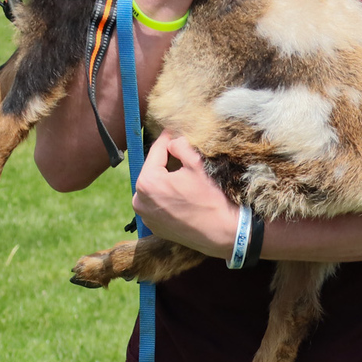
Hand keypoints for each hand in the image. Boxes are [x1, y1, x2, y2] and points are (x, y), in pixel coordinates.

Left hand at [132, 132, 239, 258]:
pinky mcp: (153, 226)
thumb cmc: (210, 198)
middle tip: (182, 154)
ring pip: (153, 187)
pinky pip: (156, 204)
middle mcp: (139, 200)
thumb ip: (180, 145)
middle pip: (152, 170)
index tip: (173, 129)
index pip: (156, 151)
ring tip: (183, 176)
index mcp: (147, 182)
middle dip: (166, 161)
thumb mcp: (196, 165)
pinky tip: (182, 196)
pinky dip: (165, 196)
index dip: (167, 138)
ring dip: (165, 179)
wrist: (221, 232)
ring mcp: (145, 216)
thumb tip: (173, 138)